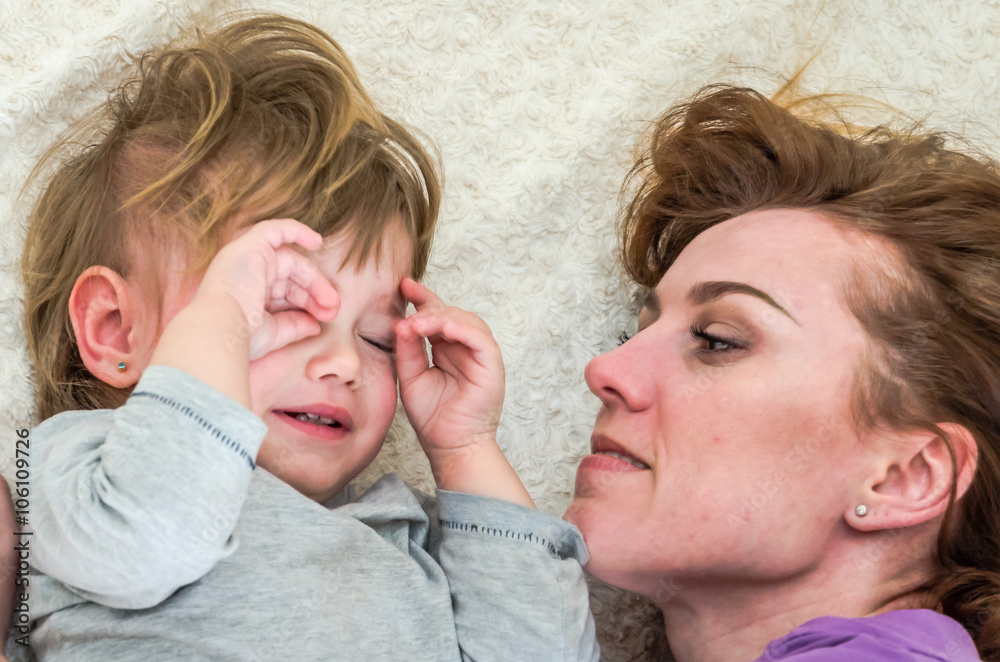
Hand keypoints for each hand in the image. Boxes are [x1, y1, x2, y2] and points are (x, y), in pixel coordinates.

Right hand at [196, 219, 338, 358]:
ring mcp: (247, 258)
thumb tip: (315, 326)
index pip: (285, 292)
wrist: (220, 330)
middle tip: (333, 309)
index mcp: (249, 295)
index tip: (326, 317)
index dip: (309, 302)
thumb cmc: (240, 338)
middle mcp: (247, 275)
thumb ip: (293, 325)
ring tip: (331, 298)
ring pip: (290, 259)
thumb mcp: (272, 332)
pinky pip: (275, 230)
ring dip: (314, 277)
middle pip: (291, 276)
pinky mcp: (250, 246)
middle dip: (315, 292)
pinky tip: (318, 241)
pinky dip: (296, 230)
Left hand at [395, 278, 503, 456]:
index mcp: (447, 348)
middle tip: (409, 306)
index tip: (403, 285)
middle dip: (430, 305)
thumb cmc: (433, 417)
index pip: (437, 315)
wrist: (450, 447)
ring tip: (420, 322)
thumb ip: (408, 350)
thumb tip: (402, 323)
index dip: (422, 298)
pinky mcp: (492, 365)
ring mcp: (480, 355)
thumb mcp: (411, 377)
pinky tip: (445, 328)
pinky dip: (464, 330)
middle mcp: (465, 348)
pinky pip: (481, 339)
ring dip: (443, 317)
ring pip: (468, 321)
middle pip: (452, 313)